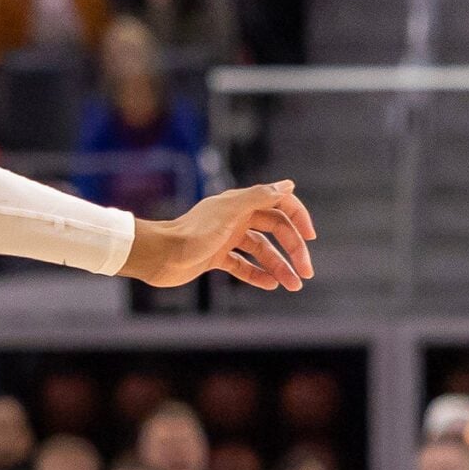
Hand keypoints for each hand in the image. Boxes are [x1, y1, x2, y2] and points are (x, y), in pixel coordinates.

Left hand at [126, 181, 316, 290]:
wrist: (158, 255)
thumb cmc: (192, 233)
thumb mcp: (229, 212)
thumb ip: (259, 196)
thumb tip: (289, 184)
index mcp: (241, 203)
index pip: (280, 205)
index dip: (299, 218)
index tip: (310, 238)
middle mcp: (236, 218)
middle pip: (275, 231)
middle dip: (294, 250)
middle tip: (307, 272)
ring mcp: (226, 238)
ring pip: (261, 251)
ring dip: (279, 267)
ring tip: (294, 285)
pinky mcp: (215, 257)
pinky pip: (243, 265)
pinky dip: (257, 274)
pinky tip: (272, 285)